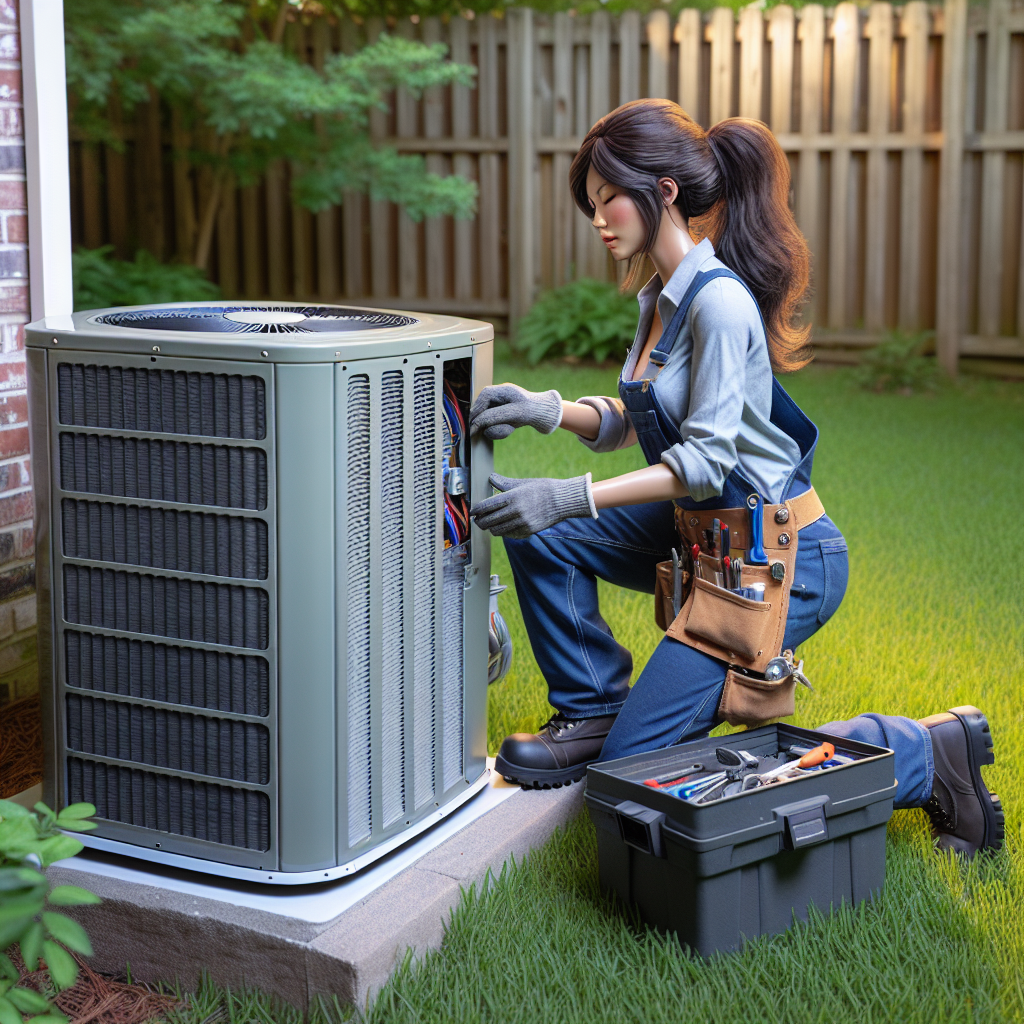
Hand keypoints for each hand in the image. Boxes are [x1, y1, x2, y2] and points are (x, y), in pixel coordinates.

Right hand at [469, 384, 562, 439]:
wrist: (548, 416)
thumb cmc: (534, 412)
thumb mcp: (515, 414)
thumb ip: (494, 417)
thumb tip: (476, 423)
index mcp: (503, 390)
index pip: (483, 397)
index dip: (476, 410)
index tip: (472, 423)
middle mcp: (501, 396)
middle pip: (483, 409)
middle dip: (487, 421)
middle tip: (481, 432)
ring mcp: (502, 406)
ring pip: (489, 418)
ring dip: (496, 428)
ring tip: (509, 429)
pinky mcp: (505, 415)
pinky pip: (496, 424)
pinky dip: (501, 430)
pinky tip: (511, 429)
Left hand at [470, 472, 595, 538]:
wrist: (563, 500)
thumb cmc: (543, 488)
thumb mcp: (523, 483)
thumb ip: (504, 483)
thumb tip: (491, 477)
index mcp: (512, 497)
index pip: (486, 506)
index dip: (476, 510)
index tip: (473, 512)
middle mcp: (515, 511)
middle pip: (489, 521)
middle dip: (480, 521)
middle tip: (477, 520)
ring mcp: (522, 522)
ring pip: (497, 530)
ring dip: (490, 528)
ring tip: (488, 525)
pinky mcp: (528, 530)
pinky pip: (509, 535)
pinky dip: (503, 532)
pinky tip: (502, 528)